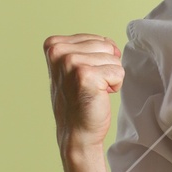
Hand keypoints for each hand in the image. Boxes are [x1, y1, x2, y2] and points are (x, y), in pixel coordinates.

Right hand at [44, 32, 123, 153]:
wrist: (76, 131)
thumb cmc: (78, 100)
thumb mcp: (74, 66)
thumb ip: (88, 49)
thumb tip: (111, 44)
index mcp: (53, 45)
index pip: (97, 39)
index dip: (98, 60)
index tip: (83, 77)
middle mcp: (59, 51)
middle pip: (107, 46)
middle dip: (105, 67)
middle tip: (89, 85)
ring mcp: (71, 62)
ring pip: (114, 58)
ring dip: (109, 77)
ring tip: (93, 90)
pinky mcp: (86, 76)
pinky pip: (118, 72)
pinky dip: (115, 86)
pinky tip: (98, 95)